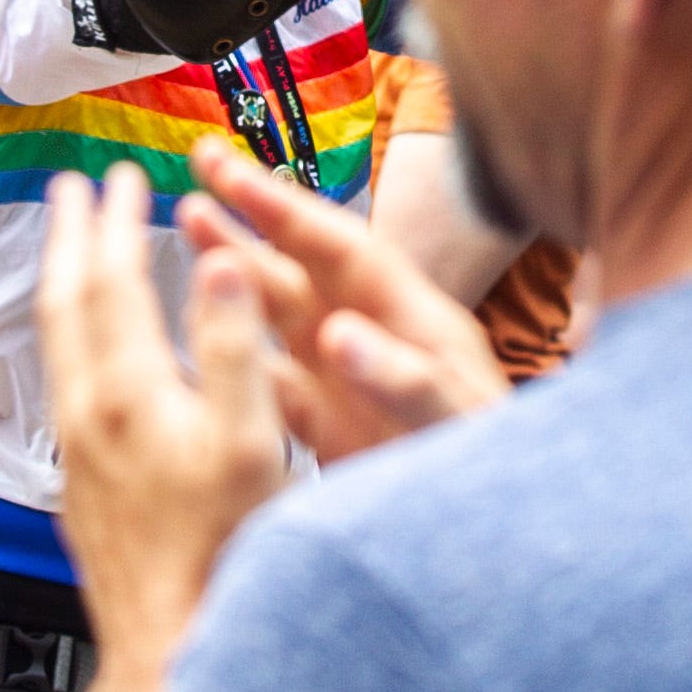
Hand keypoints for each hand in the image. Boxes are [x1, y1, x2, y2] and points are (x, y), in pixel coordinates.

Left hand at [38, 166, 287, 684]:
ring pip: (56, 344)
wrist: (167, 650)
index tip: (123, 176)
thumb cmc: (217, 558)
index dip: (117, 222)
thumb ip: (233, 349)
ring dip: (64, 283)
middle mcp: (86, 416)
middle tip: (73, 189)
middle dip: (70, 237)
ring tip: (74, 250)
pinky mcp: (78, 484)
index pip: (112, 282)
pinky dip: (73, 338)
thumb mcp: (250, 445)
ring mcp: (75, 452)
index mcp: (126, 394)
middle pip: (64, 302)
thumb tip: (219, 264)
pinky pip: (64, 382)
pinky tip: (90, 350)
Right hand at [176, 134, 508, 463]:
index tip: (230, 173)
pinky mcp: (333, 430)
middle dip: (249, 218)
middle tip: (198, 161)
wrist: (503, 529)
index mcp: (413, 318)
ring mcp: (349, 383)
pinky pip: (273, 384)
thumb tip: (338, 335)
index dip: (283, 209)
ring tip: (188, 223)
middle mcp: (375, 337)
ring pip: (280, 316)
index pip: (340, 248)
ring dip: (235, 274)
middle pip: (302, 267)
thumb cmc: (494, 466)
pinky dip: (236, 361)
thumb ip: (404, 378)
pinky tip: (198, 340)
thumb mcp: (456, 420)